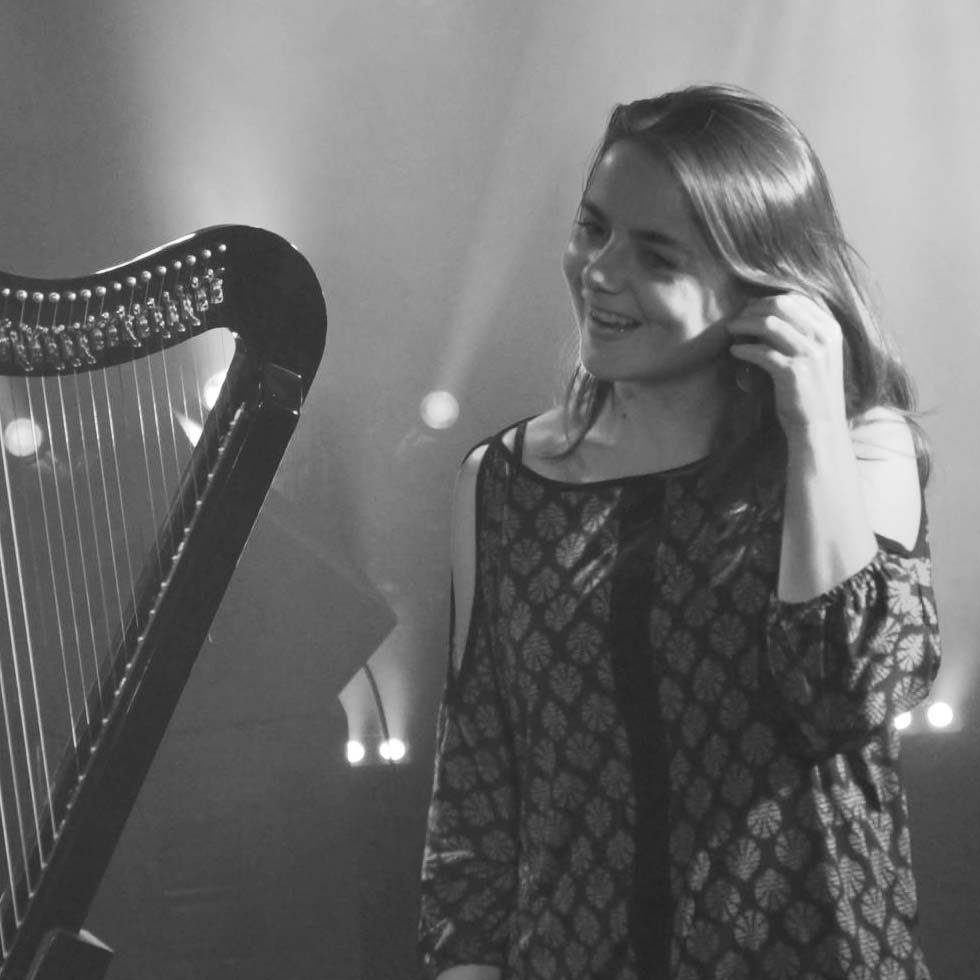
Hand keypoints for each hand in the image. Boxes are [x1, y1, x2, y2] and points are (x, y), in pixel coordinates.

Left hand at [726, 292, 848, 436]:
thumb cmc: (811, 389)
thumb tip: (766, 309)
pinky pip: (761, 351)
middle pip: (781, 306)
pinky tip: (735, 352)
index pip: (796, 299)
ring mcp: (810, 354)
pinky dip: (744, 349)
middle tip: (736, 318)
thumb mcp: (815, 355)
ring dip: (744, 324)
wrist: (820, 425)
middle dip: (753, 309)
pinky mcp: (793, 372)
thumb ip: (800, 332)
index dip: (768, 300)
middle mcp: (823, 337)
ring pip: (769, 324)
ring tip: (730, 330)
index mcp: (830, 329)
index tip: (750, 308)